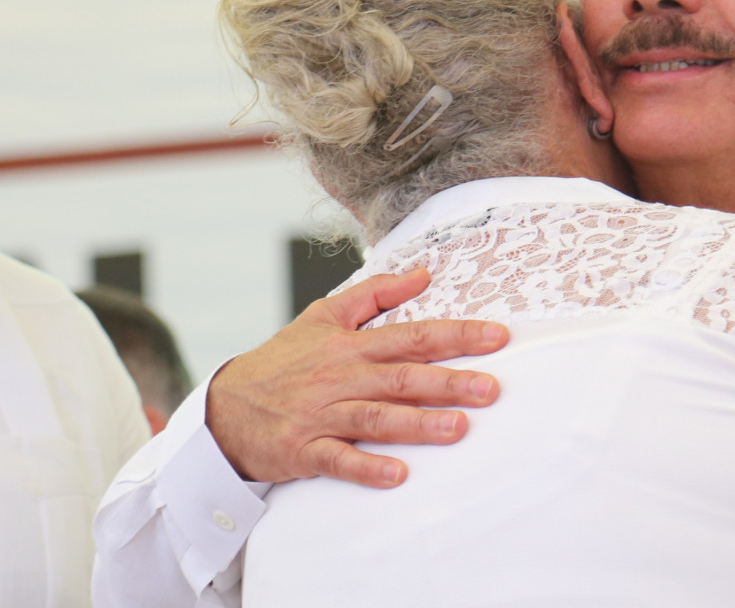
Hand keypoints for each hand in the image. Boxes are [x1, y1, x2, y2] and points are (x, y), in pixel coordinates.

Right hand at [205, 268, 506, 487]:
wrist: (223, 409)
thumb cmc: (283, 362)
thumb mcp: (324, 316)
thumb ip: (376, 294)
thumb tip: (424, 273)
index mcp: (351, 344)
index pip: (413, 335)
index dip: (457, 335)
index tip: (498, 337)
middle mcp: (341, 377)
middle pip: (402, 377)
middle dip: (449, 382)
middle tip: (492, 389)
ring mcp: (321, 414)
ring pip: (376, 417)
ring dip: (418, 424)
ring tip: (459, 428)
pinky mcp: (303, 450)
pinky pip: (338, 459)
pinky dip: (366, 467)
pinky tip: (398, 475)